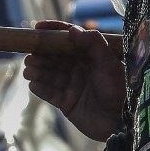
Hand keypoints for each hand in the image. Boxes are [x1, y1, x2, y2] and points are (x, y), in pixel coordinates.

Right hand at [23, 20, 124, 141]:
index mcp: (89, 56)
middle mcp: (79, 68)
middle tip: (30, 58)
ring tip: (29, 71)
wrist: (121, 122)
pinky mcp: (66, 102)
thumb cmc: (119, 90)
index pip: (68, 39)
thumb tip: (72, 30)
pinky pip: (49, 93)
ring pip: (49, 74)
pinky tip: (33, 84)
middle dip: (40, 56)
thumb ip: (93, 44)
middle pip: (53, 57)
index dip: (52, 31)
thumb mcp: (109, 64)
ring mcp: (71, 85)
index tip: (37, 28)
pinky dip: (40, 88)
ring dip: (37, 71)